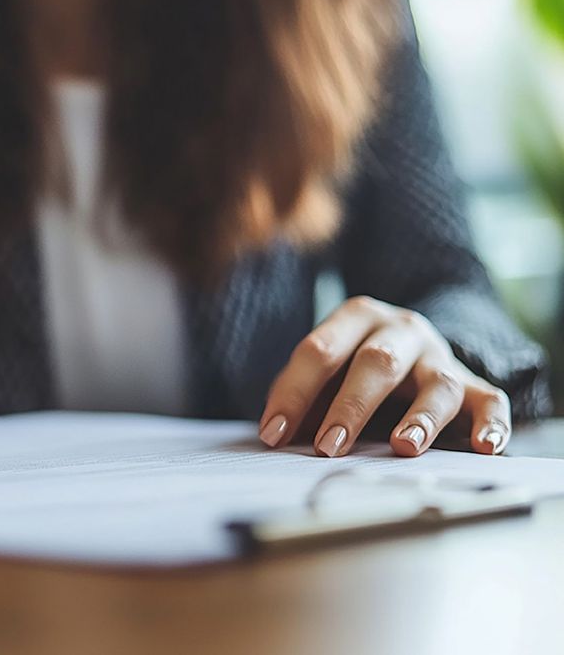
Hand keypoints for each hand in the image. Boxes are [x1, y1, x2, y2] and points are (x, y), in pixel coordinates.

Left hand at [257, 296, 509, 457]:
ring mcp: (441, 356)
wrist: (411, 345)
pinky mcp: (474, 384)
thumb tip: (274, 435)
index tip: (273, 435)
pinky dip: (492, 424)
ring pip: (438, 382)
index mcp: (357, 317)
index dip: (294, 393)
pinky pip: (490, 401)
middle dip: (350, 407)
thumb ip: (299, 395)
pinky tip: (484, 447)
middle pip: (377, 362)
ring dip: (421, 417)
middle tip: (327, 447)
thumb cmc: (351, 365)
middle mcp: (402, 329)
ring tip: (403, 447)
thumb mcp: (322, 369)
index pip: (320, 351)